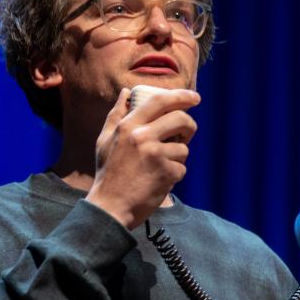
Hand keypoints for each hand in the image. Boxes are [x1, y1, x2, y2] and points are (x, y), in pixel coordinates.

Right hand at [85, 87, 199, 228]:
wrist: (110, 207)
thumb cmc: (108, 173)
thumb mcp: (105, 140)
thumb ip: (116, 115)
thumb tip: (127, 92)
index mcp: (127, 126)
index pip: (159, 100)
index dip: (181, 96)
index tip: (194, 97)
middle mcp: (142, 136)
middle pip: (181, 119)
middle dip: (190, 126)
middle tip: (187, 133)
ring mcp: (156, 155)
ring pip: (183, 148)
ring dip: (177, 157)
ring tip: (159, 167)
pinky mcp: (167, 173)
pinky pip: (182, 168)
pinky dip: (174, 175)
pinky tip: (159, 181)